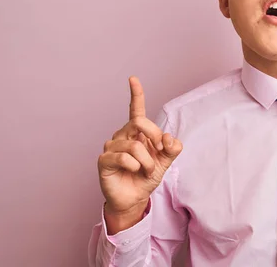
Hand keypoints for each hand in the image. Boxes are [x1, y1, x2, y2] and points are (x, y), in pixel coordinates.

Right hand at [98, 77, 182, 229]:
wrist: (135, 198)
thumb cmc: (146, 176)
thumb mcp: (165, 161)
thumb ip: (172, 148)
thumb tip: (169, 138)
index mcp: (137, 132)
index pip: (136, 109)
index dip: (136, 94)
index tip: (133, 79)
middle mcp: (123, 135)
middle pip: (140, 122)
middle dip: (155, 137)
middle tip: (159, 153)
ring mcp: (112, 146)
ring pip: (135, 145)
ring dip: (147, 161)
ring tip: (145, 171)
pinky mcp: (104, 160)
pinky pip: (125, 158)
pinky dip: (135, 166)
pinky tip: (133, 172)